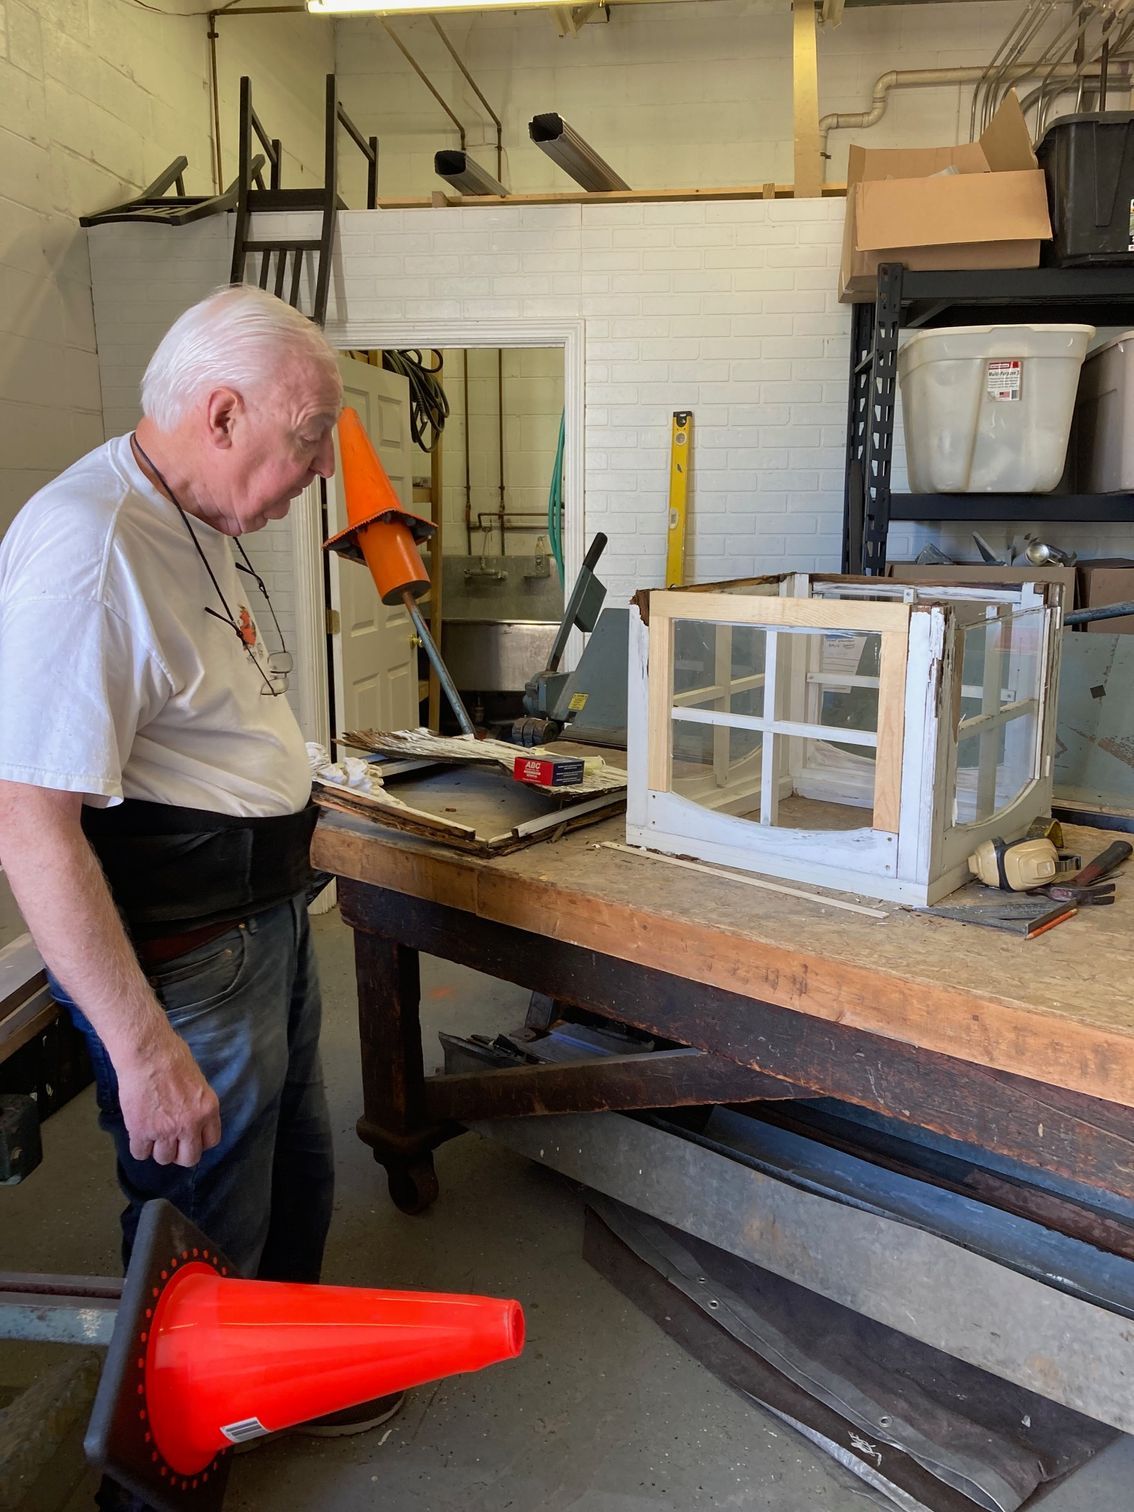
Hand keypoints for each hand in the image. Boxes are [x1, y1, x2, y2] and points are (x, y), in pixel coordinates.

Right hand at [116, 1036, 221, 1167]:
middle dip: (180, 1153)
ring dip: (158, 1149)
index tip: (190, 1137)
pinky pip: (140, 1153)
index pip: (211, 1142)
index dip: (199, 1141)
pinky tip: (139, 1134)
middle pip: (189, 1158)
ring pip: (164, 1158)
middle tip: (171, 1142)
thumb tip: (191, 1116)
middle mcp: (189, 1124)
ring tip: (153, 1134)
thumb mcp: (198, 1082)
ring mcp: (165, 1130)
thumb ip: (197, 1104)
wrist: (147, 1053)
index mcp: (208, 1109)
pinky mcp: (141, 1130)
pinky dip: (139, 1147)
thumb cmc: (172, 1057)